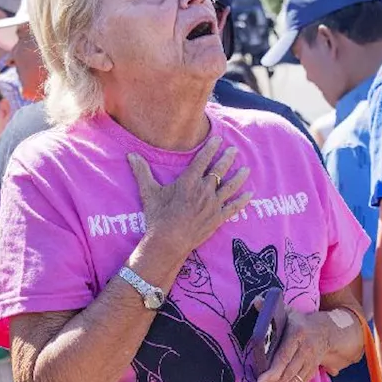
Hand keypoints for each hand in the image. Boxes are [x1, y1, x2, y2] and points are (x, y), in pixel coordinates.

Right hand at [127, 137, 251, 259]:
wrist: (168, 242)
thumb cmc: (157, 217)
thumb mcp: (149, 192)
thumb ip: (142, 172)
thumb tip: (130, 154)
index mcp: (189, 181)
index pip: (203, 160)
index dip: (211, 148)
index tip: (218, 139)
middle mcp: (204, 190)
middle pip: (219, 170)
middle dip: (228, 158)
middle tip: (234, 150)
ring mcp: (213, 204)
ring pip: (230, 187)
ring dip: (239, 177)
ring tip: (247, 169)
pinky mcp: (217, 218)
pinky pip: (234, 207)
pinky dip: (243, 201)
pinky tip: (250, 195)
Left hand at [251, 307, 338, 381]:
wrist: (327, 331)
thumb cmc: (300, 322)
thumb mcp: (288, 311)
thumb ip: (270, 307)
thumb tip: (256, 301)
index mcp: (298, 336)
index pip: (285, 357)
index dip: (273, 372)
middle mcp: (306, 353)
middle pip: (287, 376)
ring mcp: (308, 366)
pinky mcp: (308, 375)